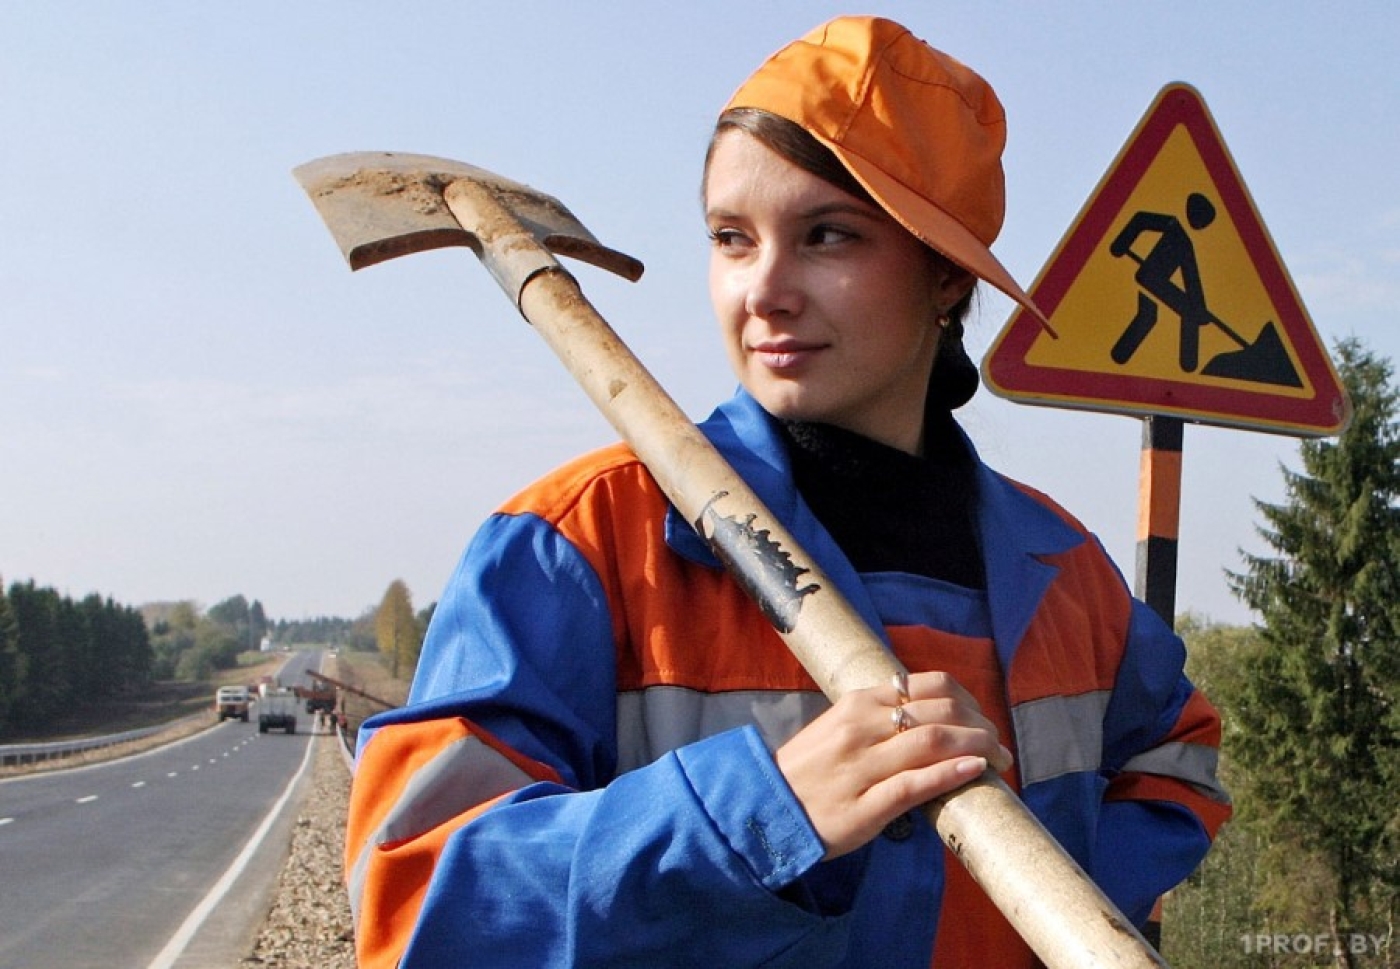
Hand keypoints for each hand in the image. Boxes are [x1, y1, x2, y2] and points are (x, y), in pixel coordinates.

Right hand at [774, 671, 1012, 859]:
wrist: (764, 808)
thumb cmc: (807, 770)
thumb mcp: (838, 727)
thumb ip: (878, 717)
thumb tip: (930, 715)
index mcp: (856, 704)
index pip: (927, 685)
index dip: (967, 700)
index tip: (981, 719)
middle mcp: (859, 729)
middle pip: (939, 713)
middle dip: (980, 726)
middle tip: (998, 745)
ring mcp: (861, 768)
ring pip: (932, 744)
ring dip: (976, 748)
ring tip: (997, 760)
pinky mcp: (862, 807)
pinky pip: (914, 785)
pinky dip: (950, 775)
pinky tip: (974, 772)